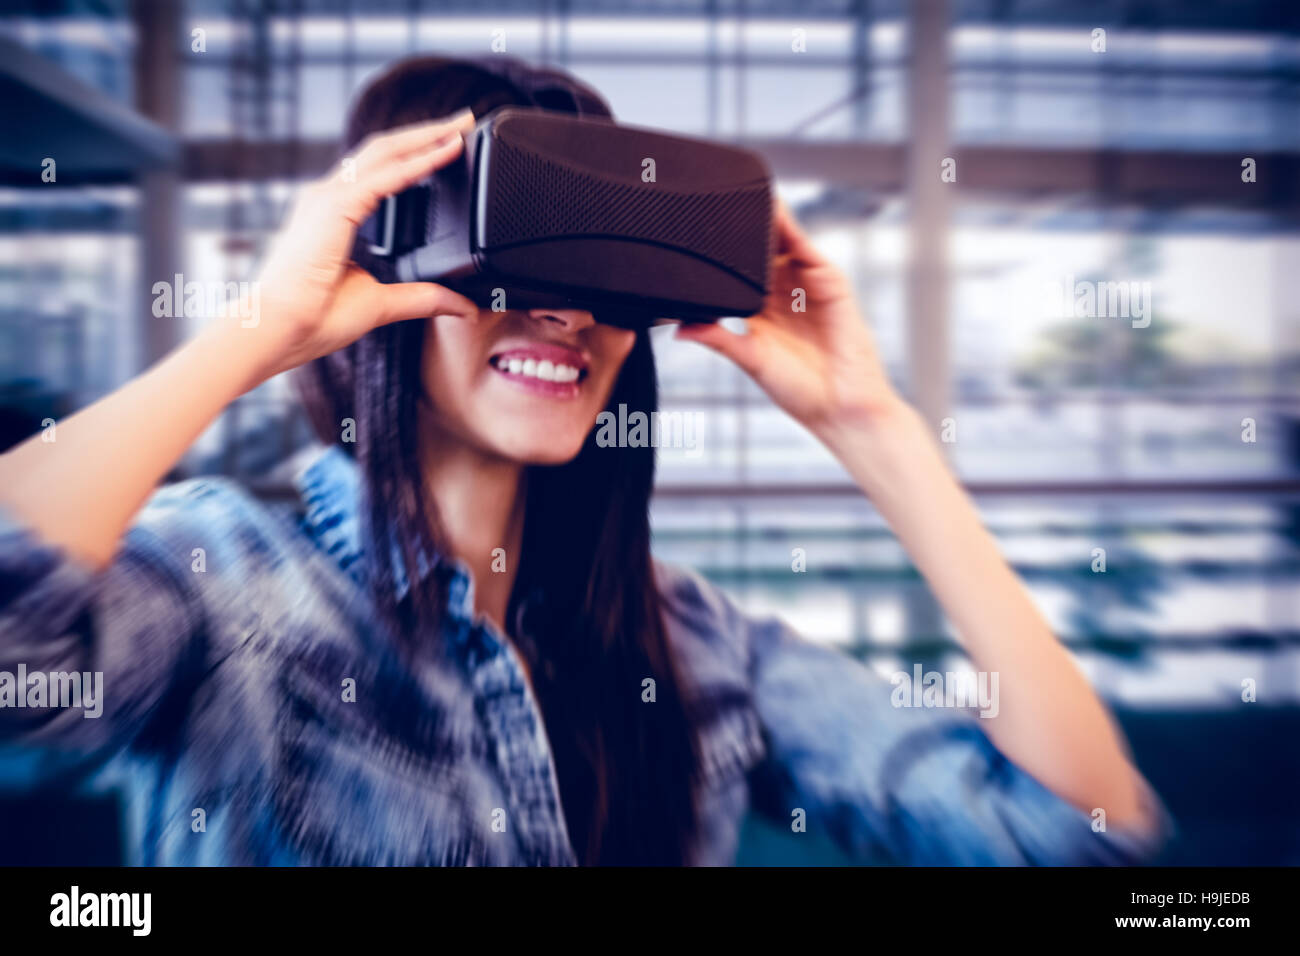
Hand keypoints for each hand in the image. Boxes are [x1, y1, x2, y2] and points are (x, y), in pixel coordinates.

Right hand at [237, 110, 481, 382]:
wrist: (276, 330)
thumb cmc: (312, 320)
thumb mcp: (382, 304)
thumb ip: (423, 299)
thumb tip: (463, 306)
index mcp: (333, 214)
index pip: (379, 171)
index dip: (414, 154)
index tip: (449, 144)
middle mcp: (327, 196)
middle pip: (384, 149)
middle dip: (426, 132)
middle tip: (464, 119)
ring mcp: (327, 196)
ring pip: (386, 150)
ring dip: (426, 135)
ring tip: (460, 124)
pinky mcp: (333, 206)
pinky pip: (386, 176)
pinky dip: (420, 160)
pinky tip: (446, 151)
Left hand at [674, 199, 905, 441]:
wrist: (842, 408)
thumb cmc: (802, 392)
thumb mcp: (751, 360)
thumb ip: (719, 338)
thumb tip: (680, 329)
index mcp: (762, 311)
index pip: (735, 273)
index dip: (718, 254)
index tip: (691, 232)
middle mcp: (785, 293)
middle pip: (758, 250)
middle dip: (739, 228)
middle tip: (709, 204)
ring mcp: (808, 284)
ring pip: (782, 241)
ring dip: (764, 219)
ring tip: (738, 195)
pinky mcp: (830, 281)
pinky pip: (807, 248)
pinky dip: (791, 228)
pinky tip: (774, 213)